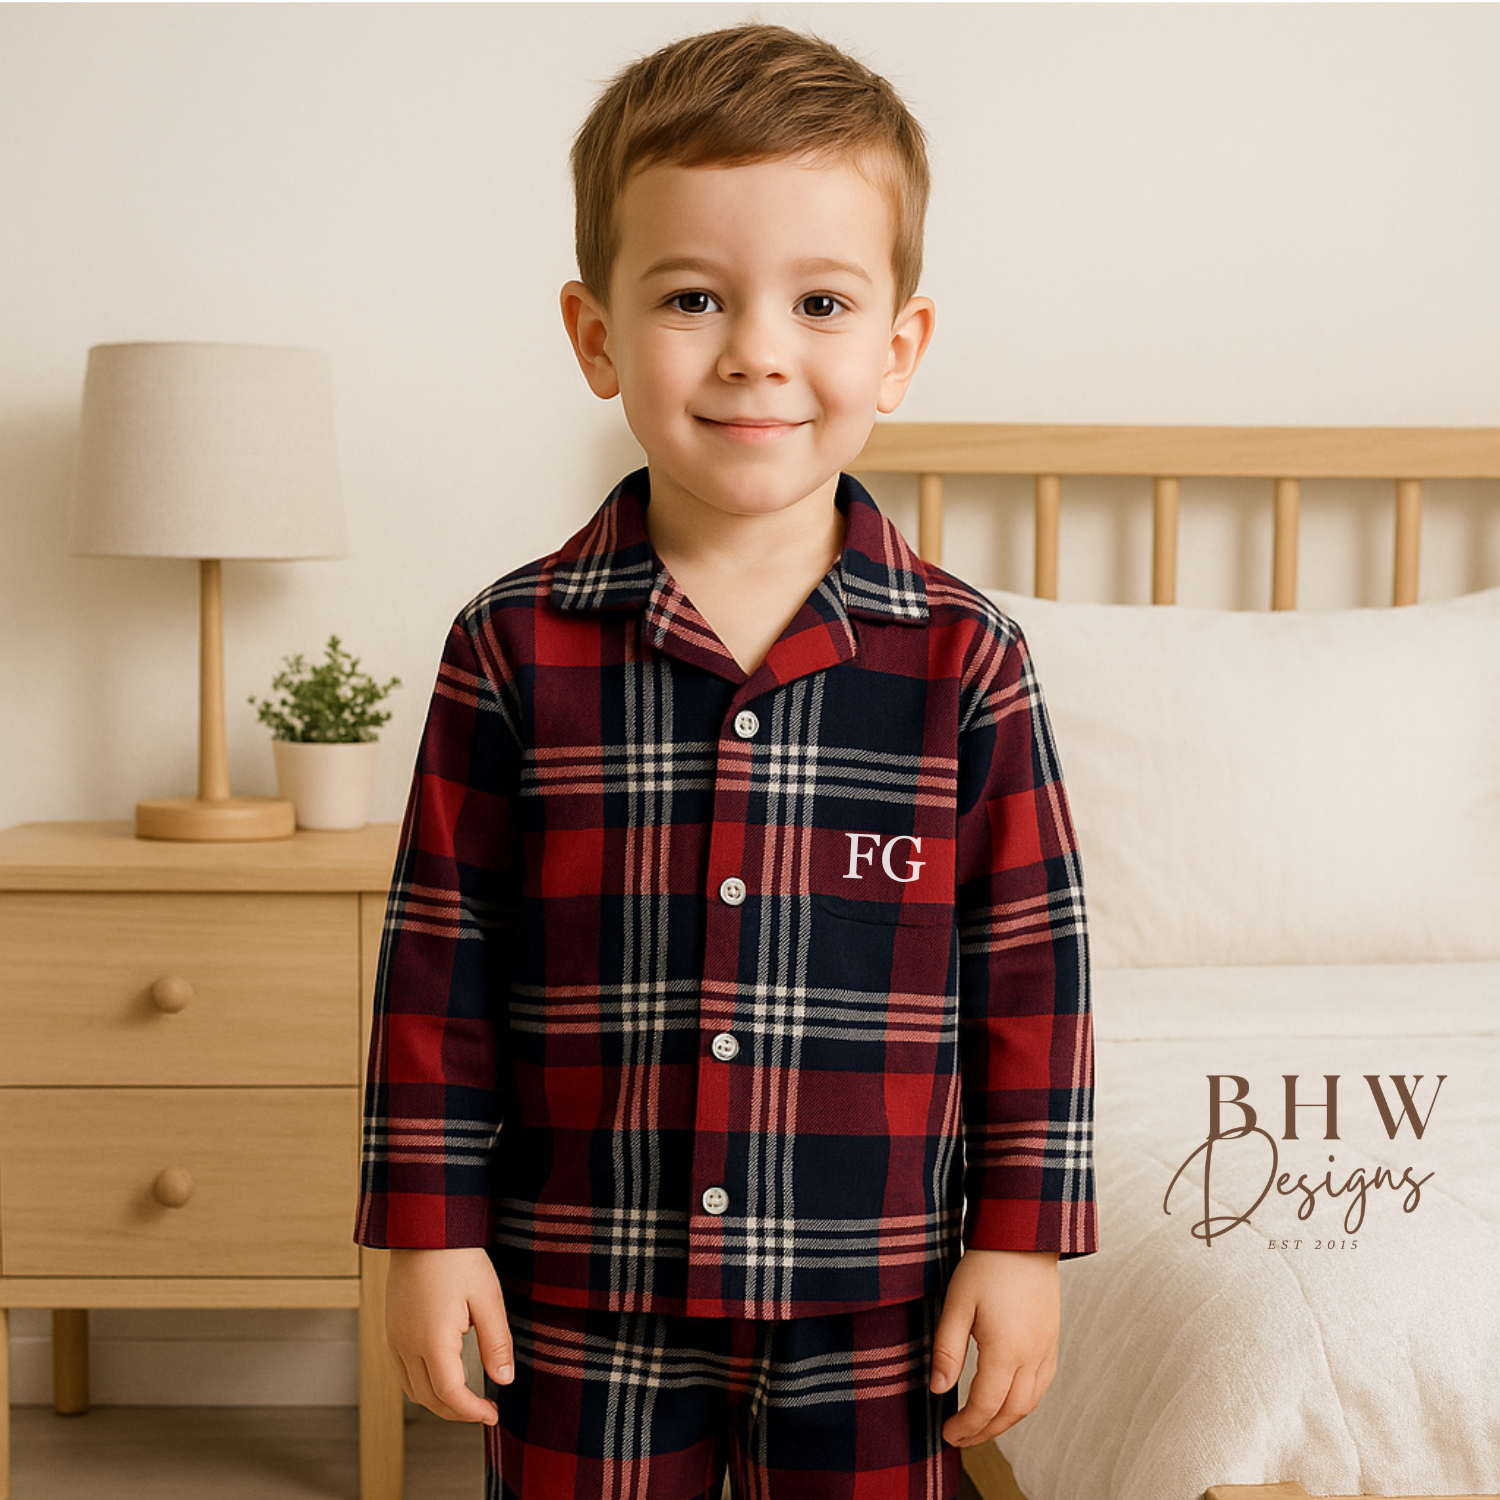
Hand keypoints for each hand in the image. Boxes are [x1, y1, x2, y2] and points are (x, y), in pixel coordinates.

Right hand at [384, 1246, 513, 1425]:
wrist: (424, 1228)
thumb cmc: (456, 1257)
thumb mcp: (487, 1298)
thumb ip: (496, 1342)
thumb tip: (504, 1379)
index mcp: (432, 1339)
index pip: (449, 1394)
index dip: (472, 1412)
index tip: (492, 1414)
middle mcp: (406, 1344)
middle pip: (429, 1399)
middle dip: (457, 1411)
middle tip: (484, 1410)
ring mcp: (394, 1338)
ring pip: (412, 1390)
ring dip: (438, 1402)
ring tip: (467, 1398)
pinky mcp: (391, 1330)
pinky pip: (403, 1372)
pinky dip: (422, 1385)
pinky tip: (443, 1377)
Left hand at [928, 1248, 1059, 1446]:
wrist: (1024, 1238)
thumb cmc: (987, 1265)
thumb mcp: (957, 1303)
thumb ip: (947, 1349)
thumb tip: (938, 1389)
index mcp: (1006, 1350)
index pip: (986, 1405)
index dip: (966, 1425)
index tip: (947, 1432)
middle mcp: (1032, 1356)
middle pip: (1011, 1412)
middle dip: (984, 1432)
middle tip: (960, 1438)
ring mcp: (1047, 1350)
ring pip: (1030, 1404)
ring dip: (1005, 1422)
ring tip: (981, 1427)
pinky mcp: (1052, 1341)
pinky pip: (1042, 1386)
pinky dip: (1024, 1403)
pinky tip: (1008, 1402)